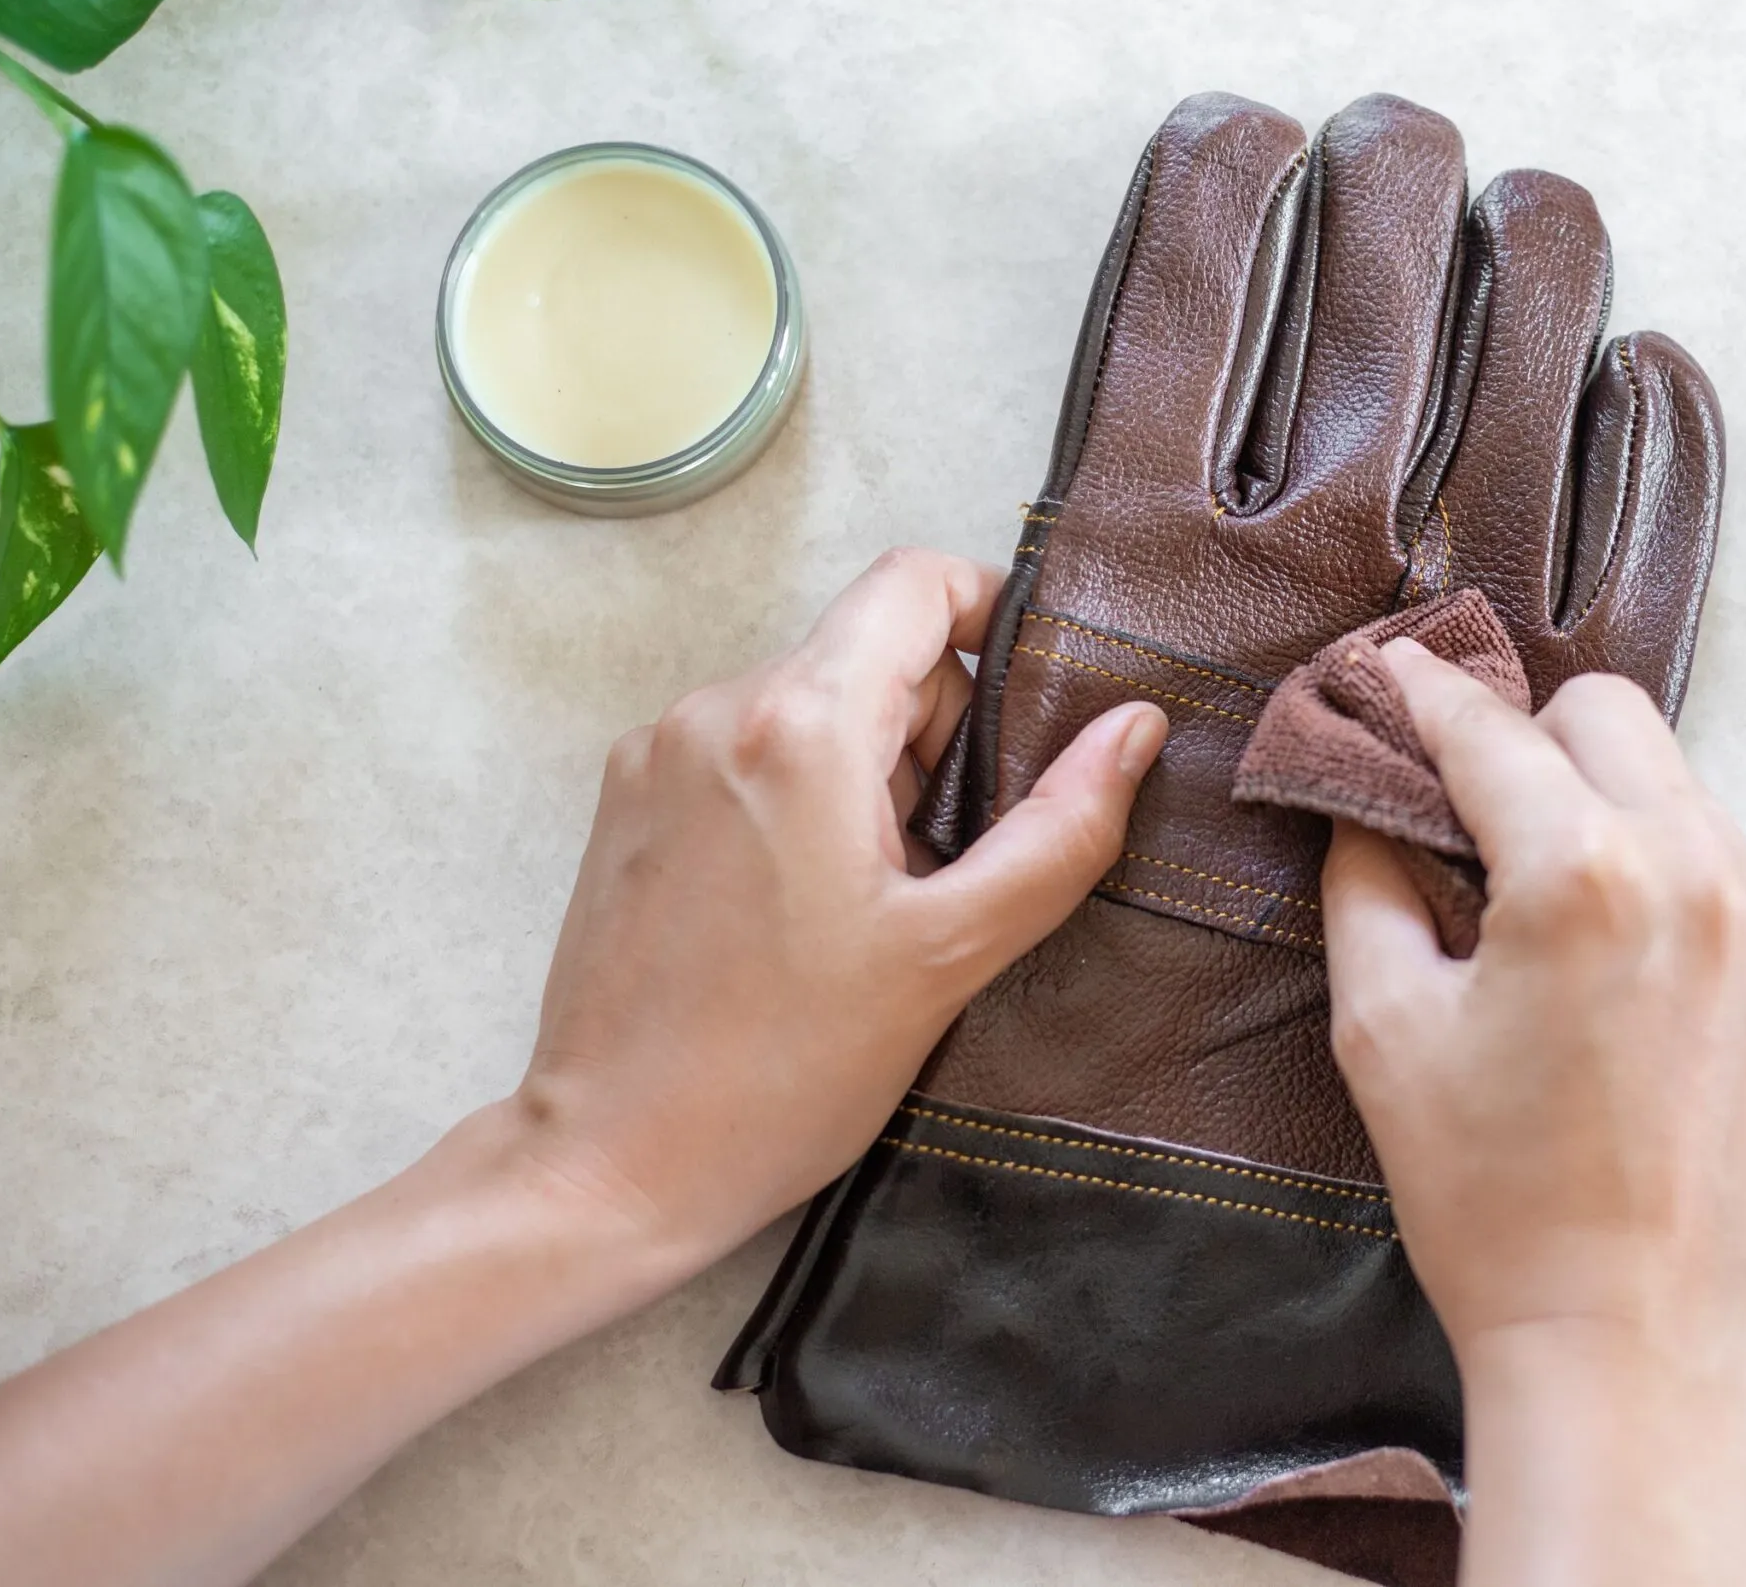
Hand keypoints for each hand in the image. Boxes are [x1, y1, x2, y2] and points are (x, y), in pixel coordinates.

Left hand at [508, 546, 1167, 1266]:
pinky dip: (801, 804)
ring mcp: (658, 755)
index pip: (916, 583)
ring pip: (811, 711)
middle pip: (870, 656)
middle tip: (953, 864)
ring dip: (870, 778)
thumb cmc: (780, 1072)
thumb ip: (1059, 830)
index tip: (1033, 706)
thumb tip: (1132, 729)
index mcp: (800, 726)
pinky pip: (748, 757)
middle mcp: (714, 712)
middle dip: (937, 738)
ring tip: (877, 906)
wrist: (613, 1162)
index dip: (992, 617)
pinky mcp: (627, 805)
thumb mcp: (951, 954)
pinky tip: (810, 913)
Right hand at [1323, 638, 1745, 1586]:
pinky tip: (1603, 947)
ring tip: (1530, 880)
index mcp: (1580, 871)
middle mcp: (1695, 868)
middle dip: (1523, 729)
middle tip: (1456, 793)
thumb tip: (1365, 800)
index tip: (1380, 675)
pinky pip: (1721, 863)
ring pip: (1675, 781)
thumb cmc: (1491, 1204)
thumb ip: (1366, 881)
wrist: (1630, 1350)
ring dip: (1596, 795)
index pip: (1487, 726)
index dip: (1416, 691)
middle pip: (1605, 712)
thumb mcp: (1383, 1031)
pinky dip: (1655, 865)